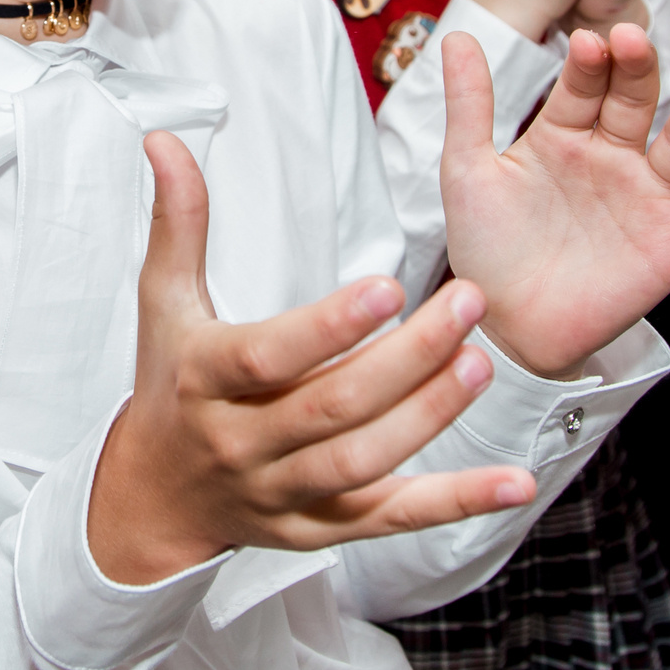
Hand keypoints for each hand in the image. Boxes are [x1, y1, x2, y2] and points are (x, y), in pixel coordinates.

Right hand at [85, 133, 539, 586]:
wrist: (155, 498)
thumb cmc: (171, 383)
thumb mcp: (163, 301)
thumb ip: (179, 221)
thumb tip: (167, 140)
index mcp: (206, 379)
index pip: (268, 357)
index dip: (329, 328)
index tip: (388, 286)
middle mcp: (244, 443)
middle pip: (332, 407)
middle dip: (407, 359)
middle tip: (468, 302)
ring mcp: (285, 493)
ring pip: (365, 463)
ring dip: (430, 417)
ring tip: (482, 361)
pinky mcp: (322, 528)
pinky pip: (392, 520)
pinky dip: (456, 503)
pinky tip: (514, 483)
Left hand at [439, 28, 669, 378]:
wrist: (505, 328)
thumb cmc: (486, 251)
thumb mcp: (470, 170)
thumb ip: (470, 105)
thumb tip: (457, 36)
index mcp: (562, 135)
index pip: (583, 85)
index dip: (587, 63)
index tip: (586, 40)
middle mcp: (611, 157)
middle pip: (634, 101)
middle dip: (636, 71)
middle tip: (632, 41)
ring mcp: (647, 195)